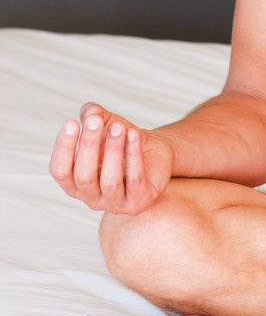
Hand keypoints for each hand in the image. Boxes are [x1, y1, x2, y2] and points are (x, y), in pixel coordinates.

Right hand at [49, 100, 173, 214]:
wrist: (154, 154)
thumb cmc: (123, 142)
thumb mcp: (105, 125)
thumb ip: (94, 117)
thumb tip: (90, 111)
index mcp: (76, 184)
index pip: (60, 171)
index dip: (63, 148)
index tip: (72, 123)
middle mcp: (91, 198)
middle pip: (84, 176)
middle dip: (88, 146)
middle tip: (95, 121)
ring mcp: (115, 204)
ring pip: (110, 181)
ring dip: (113, 151)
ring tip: (118, 127)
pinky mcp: (138, 203)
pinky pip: (135, 180)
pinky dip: (134, 155)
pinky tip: (134, 134)